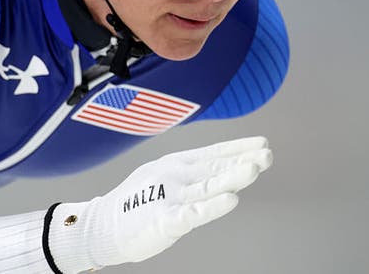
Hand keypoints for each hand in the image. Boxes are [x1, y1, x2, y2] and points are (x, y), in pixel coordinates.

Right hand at [47, 136, 271, 272]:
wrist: (103, 225)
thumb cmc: (138, 201)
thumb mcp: (167, 176)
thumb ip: (197, 172)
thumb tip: (231, 163)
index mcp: (177, 164)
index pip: (214, 153)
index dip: (239, 149)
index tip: (263, 144)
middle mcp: (175, 176)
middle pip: (215, 168)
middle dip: (242, 162)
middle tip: (265, 156)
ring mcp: (169, 197)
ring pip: (206, 187)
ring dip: (231, 178)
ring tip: (252, 170)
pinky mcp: (162, 220)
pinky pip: (189, 214)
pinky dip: (210, 208)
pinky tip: (229, 201)